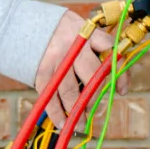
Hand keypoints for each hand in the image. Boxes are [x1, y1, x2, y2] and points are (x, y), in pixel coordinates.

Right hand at [35, 10, 126, 130]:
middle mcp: (73, 45)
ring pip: (70, 91)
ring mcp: (56, 59)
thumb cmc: (63, 32)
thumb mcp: (81, 31)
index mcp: (88, 33)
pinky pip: (51, 97)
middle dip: (94, 96)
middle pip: (91, 75)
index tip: (122, 91)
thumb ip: (96, 50)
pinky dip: (56, 113)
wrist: (28, 25)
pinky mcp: (42, 71)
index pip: (111, 51)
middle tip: (93, 108)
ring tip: (80, 123)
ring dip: (76, 110)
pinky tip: (62, 123)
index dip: (120, 73)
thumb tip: (113, 81)